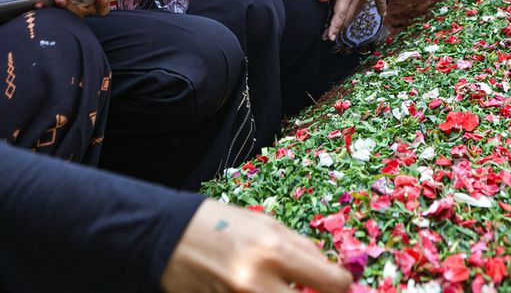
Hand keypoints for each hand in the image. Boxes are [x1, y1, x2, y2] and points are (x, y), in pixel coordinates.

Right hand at [160, 199, 352, 292]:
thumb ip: (302, 248)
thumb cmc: (221, 224)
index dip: (341, 285)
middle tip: (313, 290)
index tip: (338, 284)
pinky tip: (262, 289)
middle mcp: (257, 281)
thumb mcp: (265, 224)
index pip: (331, 283)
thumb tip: (333, 272)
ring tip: (281, 285)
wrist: (168, 236)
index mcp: (274, 250)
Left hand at [315, 0, 364, 40]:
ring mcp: (360, 2)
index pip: (340, 15)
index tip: (330, 37)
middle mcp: (356, 0)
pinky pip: (353, 15)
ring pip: (350, 19)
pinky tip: (338, 25)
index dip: (335, 27)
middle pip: (345, 20)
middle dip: (336, 31)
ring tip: (329, 34)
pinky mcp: (362, 3)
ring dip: (340, 28)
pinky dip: (346, 21)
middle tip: (325, 38)